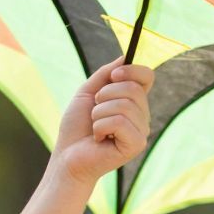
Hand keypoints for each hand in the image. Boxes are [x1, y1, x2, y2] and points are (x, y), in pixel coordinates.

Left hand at [51, 59, 152, 188]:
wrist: (66, 157)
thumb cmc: (76, 129)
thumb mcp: (87, 93)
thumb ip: (105, 74)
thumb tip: (125, 57)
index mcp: (134, 103)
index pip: (147, 76)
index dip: (132, 70)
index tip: (113, 76)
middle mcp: (142, 116)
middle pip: (133, 88)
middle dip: (105, 95)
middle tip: (94, 112)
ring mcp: (141, 132)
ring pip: (124, 105)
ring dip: (99, 113)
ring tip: (95, 128)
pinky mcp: (136, 145)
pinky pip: (120, 121)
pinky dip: (100, 126)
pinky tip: (98, 139)